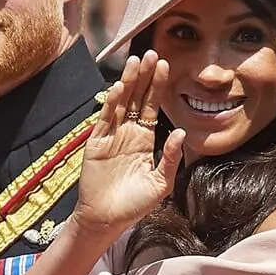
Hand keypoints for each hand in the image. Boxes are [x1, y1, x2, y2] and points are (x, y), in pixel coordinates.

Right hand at [73, 50, 185, 236]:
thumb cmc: (134, 205)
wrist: (107, 220)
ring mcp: (110, 137)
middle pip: (136, 99)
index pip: (151, 106)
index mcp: (143, 140)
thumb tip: (180, 131)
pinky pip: (104, 121)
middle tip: (152, 53)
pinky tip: (119, 89)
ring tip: (136, 62)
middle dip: (145, 77)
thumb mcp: (160, 182)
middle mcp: (127, 134)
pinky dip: (111, 105)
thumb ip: (171, 157)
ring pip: (120, 104)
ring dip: (128, 83)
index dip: (158, 86)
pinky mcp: (95, 145)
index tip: (166, 65)